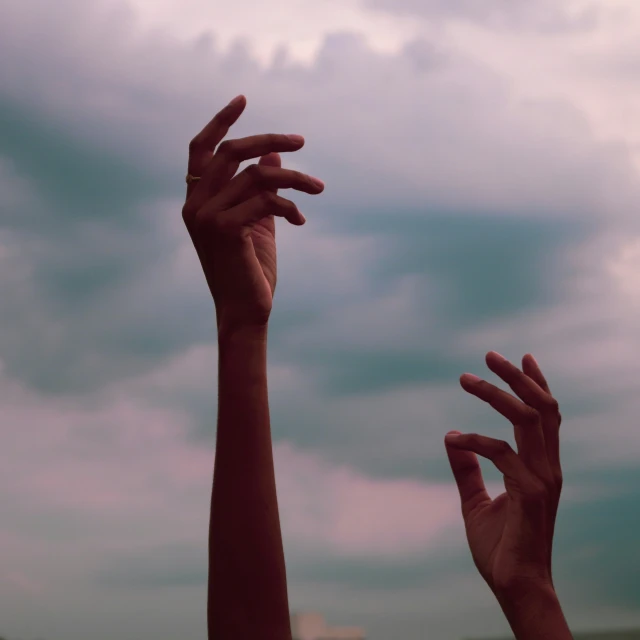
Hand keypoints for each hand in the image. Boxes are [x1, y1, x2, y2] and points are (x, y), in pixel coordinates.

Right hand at [182, 95, 324, 333]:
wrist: (246, 311)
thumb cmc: (250, 269)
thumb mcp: (258, 222)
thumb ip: (261, 188)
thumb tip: (273, 155)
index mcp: (196, 200)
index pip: (200, 150)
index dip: (220, 121)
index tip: (243, 99)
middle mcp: (194, 205)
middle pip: (230, 151)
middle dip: (268, 139)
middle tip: (301, 142)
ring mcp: (206, 217)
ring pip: (255, 175)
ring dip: (294, 178)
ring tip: (319, 188)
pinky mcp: (225, 229)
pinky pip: (265, 200)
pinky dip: (289, 205)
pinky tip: (300, 220)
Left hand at [444, 351, 562, 597]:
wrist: (514, 587)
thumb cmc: (501, 547)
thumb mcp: (476, 501)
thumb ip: (467, 470)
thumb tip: (451, 439)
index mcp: (540, 467)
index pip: (546, 416)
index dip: (536, 384)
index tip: (522, 357)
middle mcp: (548, 468)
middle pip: (541, 408)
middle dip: (516, 377)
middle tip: (489, 354)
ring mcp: (542, 479)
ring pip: (528, 419)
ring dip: (497, 394)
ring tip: (467, 378)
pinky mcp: (529, 492)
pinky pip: (502, 452)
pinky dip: (476, 440)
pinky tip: (454, 439)